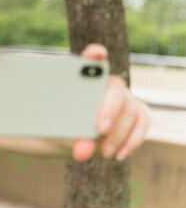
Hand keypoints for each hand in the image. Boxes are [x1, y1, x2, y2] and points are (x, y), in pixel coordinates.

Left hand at [71, 44, 150, 161]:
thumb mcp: (65, 131)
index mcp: (86, 78)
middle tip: (99, 130)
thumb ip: (72, 138)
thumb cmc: (66, 125)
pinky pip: (142, 123)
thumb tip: (82, 152)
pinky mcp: (138, 111)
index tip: (97, 54)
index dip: (94, 54)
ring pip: (130, 109)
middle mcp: (109, 83)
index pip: (91, 58)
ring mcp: (126, 97)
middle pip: (116, 90)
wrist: (76, 134)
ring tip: (104, 151)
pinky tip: (119, 153)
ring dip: (119, 132)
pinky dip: (133, 139)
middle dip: (109, 109)